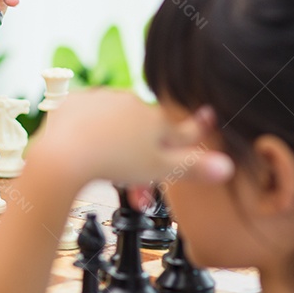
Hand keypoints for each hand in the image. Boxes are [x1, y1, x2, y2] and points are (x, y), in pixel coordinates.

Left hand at [24, 90, 232, 192]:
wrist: (64, 154)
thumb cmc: (113, 163)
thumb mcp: (158, 170)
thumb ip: (193, 167)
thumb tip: (229, 167)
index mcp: (155, 120)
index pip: (181, 129)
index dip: (196, 128)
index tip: (209, 115)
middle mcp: (132, 104)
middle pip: (144, 133)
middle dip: (143, 158)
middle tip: (136, 192)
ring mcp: (103, 100)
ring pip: (116, 124)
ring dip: (117, 144)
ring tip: (109, 171)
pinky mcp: (75, 102)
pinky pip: (88, 116)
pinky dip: (90, 131)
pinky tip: (86, 149)